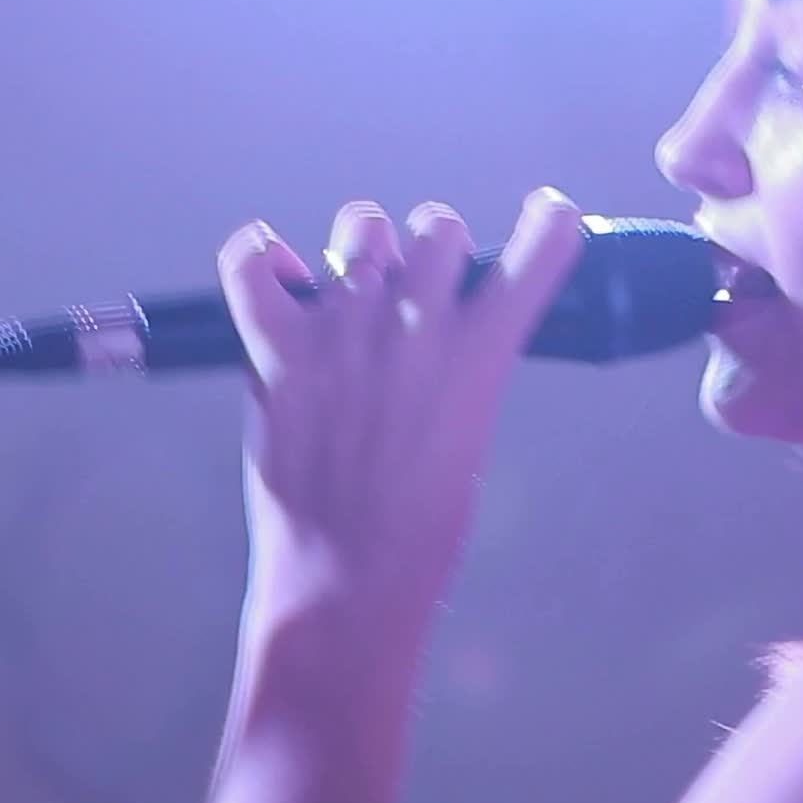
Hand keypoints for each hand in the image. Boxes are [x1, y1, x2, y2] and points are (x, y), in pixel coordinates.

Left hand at [217, 188, 582, 652]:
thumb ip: (460, 374)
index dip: (550, 225)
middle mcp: (412, 329)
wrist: (346, 587)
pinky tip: (282, 274)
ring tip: (358, 287)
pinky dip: (260, 254)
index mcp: (476, 359)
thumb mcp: (469, 441)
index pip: (533, 258)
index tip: (551, 215)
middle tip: (423, 287)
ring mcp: (340, 334)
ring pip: (362, 229)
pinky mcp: (276, 353)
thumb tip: (438, 329)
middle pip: (438, 227)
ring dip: (368, 248)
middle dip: (437, 246)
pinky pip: (250, 263)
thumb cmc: (422, 534)